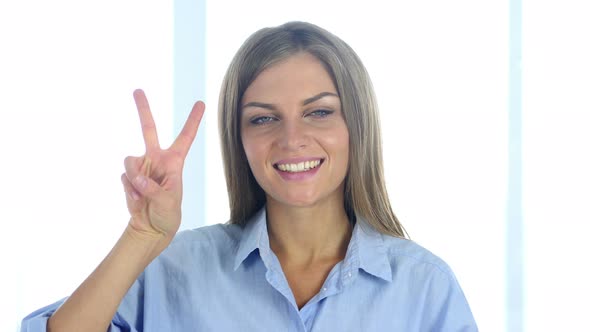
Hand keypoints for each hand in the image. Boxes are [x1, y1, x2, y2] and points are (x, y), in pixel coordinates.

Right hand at [120, 89, 204, 240]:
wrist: (150, 228)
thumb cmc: (168, 214)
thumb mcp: (169, 203)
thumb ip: (154, 189)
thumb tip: (138, 179)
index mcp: (174, 162)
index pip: (185, 137)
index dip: (193, 121)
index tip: (201, 103)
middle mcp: (157, 159)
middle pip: (148, 129)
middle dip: (143, 109)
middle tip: (137, 90)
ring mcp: (141, 167)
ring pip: (129, 160)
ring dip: (134, 177)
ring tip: (142, 194)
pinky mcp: (129, 177)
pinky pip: (124, 178)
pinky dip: (129, 190)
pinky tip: (137, 200)